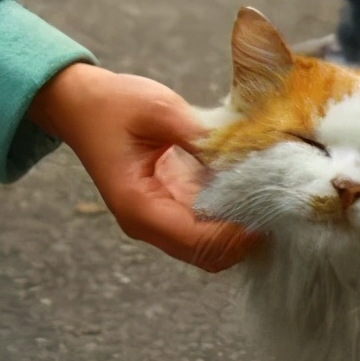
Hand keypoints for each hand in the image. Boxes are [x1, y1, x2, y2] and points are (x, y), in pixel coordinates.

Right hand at [27, 63, 256, 271]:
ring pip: (211, 248)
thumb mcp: (159, 109)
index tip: (271, 208)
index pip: (199, 242)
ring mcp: (158, 221)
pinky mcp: (170, 210)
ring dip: (241, 230)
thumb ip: (202, 135)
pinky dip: (231, 218)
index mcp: (138, 206)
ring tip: (269, 196)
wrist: (81, 104)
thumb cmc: (113, 105)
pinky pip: (207, 228)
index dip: (239, 234)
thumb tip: (246, 154)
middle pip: (208, 256)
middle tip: (278, 203)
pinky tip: (251, 190)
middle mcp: (147, 223)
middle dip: (245, 237)